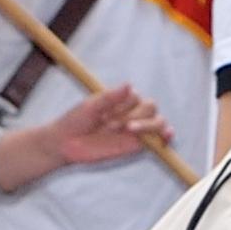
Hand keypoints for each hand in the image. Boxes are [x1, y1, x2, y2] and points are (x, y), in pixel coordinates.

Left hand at [7, 89, 167, 183]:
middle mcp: (130, 112)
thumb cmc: (75, 121)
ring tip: (128, 129)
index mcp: (120, 100)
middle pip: (150, 108)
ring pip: (157, 122)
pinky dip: (166, 136)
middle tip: (110, 125)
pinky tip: (166, 136)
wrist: (64, 144)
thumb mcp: (90, 106)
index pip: (137, 97)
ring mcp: (135, 129)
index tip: (105, 115)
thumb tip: (129, 84)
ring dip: (147, 125)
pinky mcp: (136, 145)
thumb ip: (110, 98)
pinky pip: (158, 139)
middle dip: (133, 115)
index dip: (125, 105)